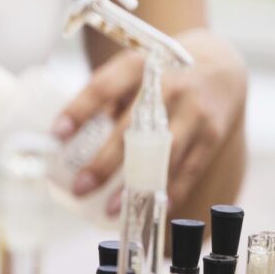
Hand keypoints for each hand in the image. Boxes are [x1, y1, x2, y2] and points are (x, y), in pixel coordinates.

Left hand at [53, 29, 246, 213]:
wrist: (217, 64)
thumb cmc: (158, 73)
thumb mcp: (131, 69)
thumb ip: (105, 97)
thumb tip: (69, 136)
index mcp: (138, 66)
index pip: (103, 88)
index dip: (79, 110)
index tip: (57, 135)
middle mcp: (169, 87)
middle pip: (133, 129)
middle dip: (105, 162)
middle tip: (80, 187)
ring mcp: (194, 111)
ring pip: (162, 155)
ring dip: (136, 185)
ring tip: (112, 209)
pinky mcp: (213, 133)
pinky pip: (190, 167)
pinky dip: (171, 190)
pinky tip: (152, 207)